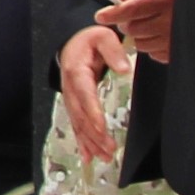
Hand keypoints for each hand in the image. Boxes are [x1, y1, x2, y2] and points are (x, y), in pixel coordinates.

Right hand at [60, 25, 124, 164]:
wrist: (72, 43)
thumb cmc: (90, 41)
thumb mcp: (103, 37)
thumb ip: (113, 51)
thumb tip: (124, 69)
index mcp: (77, 73)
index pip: (85, 96)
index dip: (93, 113)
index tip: (101, 128)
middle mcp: (70, 89)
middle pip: (81, 116)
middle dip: (94, 135)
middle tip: (109, 150)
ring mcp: (70, 99)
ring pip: (78, 124)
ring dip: (90, 143)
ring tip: (104, 158)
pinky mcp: (74, 105)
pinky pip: (76, 126)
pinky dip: (81, 142)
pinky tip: (88, 157)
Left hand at [101, 0, 177, 63]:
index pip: (131, 9)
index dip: (113, 13)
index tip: (101, 16)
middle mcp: (169, 20)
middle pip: (132, 29)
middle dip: (126, 23)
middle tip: (130, 17)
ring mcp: (174, 38)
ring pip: (140, 43)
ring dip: (139, 36)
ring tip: (150, 25)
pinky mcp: (178, 51)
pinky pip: (154, 54)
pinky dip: (152, 46)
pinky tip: (160, 35)